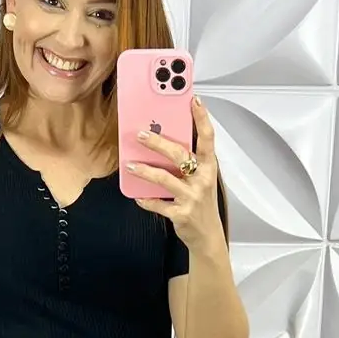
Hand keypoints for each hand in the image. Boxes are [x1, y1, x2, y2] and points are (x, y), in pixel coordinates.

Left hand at [127, 95, 222, 254]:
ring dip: (145, 171)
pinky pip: (158, 204)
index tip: (194, 101)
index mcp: (208, 167)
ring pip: (165, 179)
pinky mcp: (181, 214)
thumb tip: (164, 139)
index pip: (207, 138)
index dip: (202, 118)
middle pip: (179, 155)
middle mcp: (202, 180)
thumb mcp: (201, 179)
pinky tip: (137, 195)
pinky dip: (146, 199)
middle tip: (141, 134)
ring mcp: (191, 197)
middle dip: (158, 143)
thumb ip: (188, 161)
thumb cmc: (202, 204)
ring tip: (130, 165)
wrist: (208, 237)